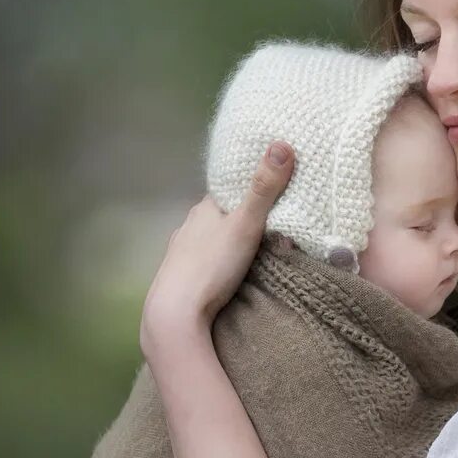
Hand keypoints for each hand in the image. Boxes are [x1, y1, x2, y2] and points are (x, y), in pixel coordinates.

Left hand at [140, 141, 294, 363]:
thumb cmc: (212, 265)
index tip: (272, 188)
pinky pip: (203, 261)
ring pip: (209, 239)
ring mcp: (180, 252)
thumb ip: (264, 189)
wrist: (175, 313)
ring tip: (253, 248)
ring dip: (227, 241)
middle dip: (241, 217)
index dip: (249, 187)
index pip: (228, 191)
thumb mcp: (246, 225)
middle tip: (270, 222)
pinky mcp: (179, 276)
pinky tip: (226, 271)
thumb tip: (282, 144)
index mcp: (204, 209)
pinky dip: (216, 261)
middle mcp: (188, 226)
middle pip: (220, 215)